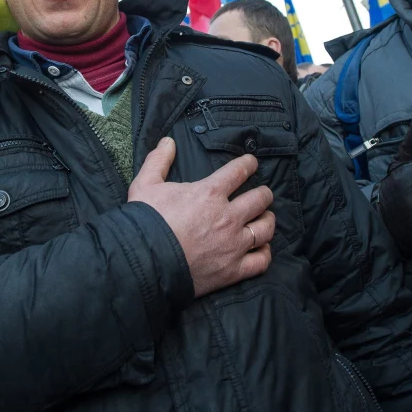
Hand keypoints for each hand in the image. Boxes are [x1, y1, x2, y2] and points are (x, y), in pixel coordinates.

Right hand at [129, 137, 275, 296]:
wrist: (143, 262)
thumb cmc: (145, 221)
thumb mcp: (145, 184)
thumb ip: (159, 160)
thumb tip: (168, 141)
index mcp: (210, 193)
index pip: (239, 171)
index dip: (249, 164)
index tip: (252, 163)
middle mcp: (228, 217)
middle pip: (260, 199)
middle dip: (264, 193)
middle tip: (262, 194)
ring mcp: (233, 244)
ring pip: (266, 228)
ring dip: (268, 221)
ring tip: (265, 218)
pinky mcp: (233, 270)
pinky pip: (261, 261)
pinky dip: (265, 253)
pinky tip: (262, 248)